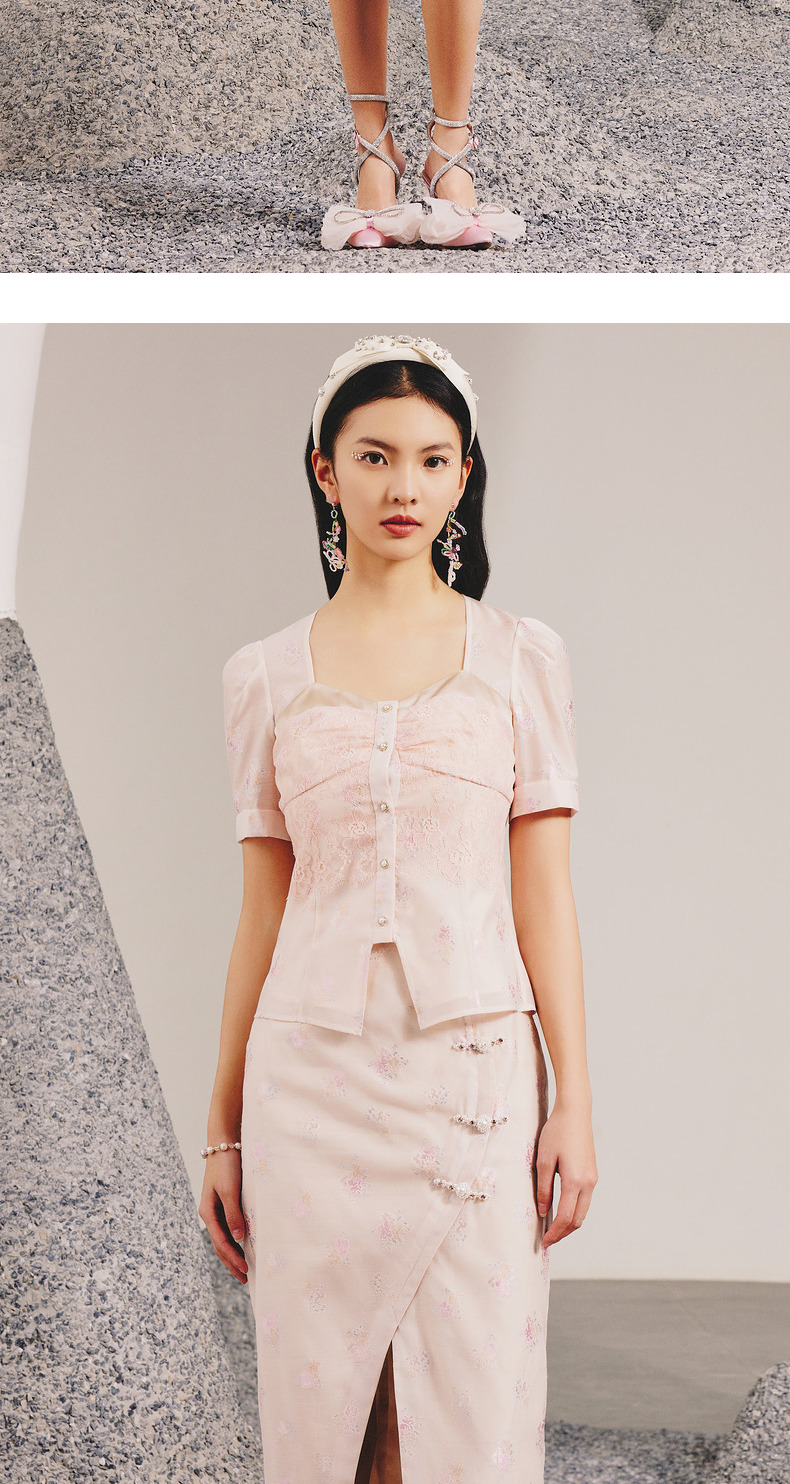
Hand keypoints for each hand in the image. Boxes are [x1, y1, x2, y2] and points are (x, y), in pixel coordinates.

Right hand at [198, 1151, 248, 1282]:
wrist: (224, 1143)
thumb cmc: (226, 1166)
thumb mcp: (230, 1190)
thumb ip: (233, 1214)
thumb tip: (237, 1239)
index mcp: (207, 1213)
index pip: (221, 1243)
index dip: (233, 1259)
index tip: (245, 1271)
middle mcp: (210, 1213)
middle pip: (220, 1245)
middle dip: (231, 1262)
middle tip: (245, 1278)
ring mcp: (216, 1209)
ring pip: (223, 1237)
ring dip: (233, 1253)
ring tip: (244, 1267)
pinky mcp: (224, 1202)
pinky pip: (228, 1227)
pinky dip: (235, 1240)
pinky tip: (243, 1244)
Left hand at [535, 1102, 597, 1249]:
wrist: (575, 1112)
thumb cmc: (557, 1132)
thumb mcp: (543, 1159)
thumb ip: (543, 1188)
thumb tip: (543, 1211)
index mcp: (575, 1181)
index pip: (565, 1217)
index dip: (554, 1233)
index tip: (544, 1242)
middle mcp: (588, 1183)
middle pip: (577, 1220)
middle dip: (563, 1234)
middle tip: (548, 1241)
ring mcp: (593, 1179)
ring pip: (583, 1212)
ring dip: (569, 1224)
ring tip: (553, 1230)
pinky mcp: (592, 1174)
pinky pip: (585, 1200)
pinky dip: (574, 1211)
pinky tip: (562, 1211)